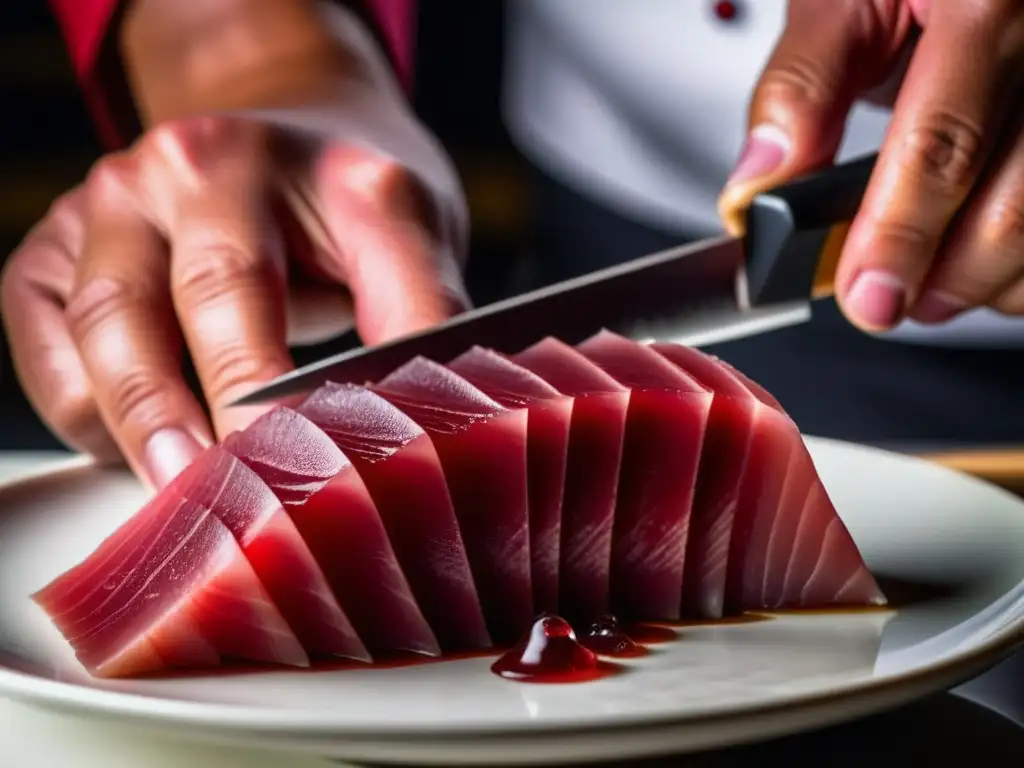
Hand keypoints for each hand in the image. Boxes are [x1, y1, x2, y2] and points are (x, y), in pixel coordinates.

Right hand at [0, 24, 466, 489]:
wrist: (288, 136)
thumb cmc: (346, 196)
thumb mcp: (407, 227)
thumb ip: (418, 310)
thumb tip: (438, 416)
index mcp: (266, 158)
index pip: (252, 282)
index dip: (267, 385)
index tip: (303, 465)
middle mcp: (176, 168)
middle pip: (180, 305)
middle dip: (215, 418)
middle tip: (249, 507)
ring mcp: (107, 205)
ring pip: (103, 331)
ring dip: (146, 429)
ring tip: (196, 503)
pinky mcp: (58, 251)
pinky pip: (52, 351)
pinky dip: (91, 417)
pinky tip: (149, 453)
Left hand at [719, 0, 1023, 330]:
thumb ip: (800, 88)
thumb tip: (757, 188)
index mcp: (985, 1)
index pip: (942, 145)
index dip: (899, 235)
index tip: (864, 294)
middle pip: (1014, 205)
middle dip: (943, 279)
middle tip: (883, 302)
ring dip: (986, 281)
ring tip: (930, 285)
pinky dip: (1020, 264)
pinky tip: (981, 260)